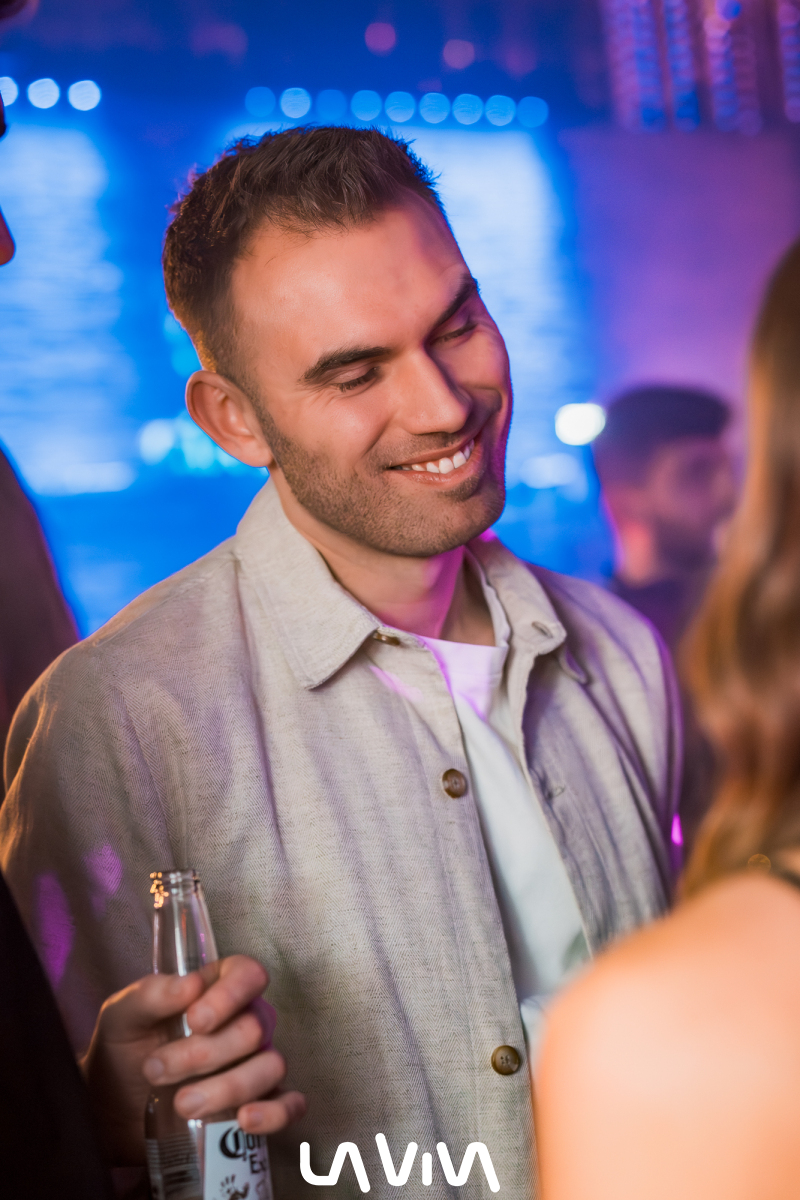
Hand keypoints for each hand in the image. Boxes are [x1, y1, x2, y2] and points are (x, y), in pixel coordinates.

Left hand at [81, 954, 305, 1164]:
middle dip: (204, 1053)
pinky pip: (288, 1105)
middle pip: (254, 1029)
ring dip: (227, 1088)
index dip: (231, 994)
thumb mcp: (122, 1015)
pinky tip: (245, 1120)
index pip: (248, 974)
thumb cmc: (122, 1051)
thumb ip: (151, 994)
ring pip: (270, 1067)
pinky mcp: (256, 1105)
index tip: (196, 1019)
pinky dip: (276, 1112)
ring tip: (182, 1103)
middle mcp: (244, 1022)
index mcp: (217, 989)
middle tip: (157, 1069)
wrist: (110, 1109)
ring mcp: (254, 1064)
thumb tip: (188, 986)